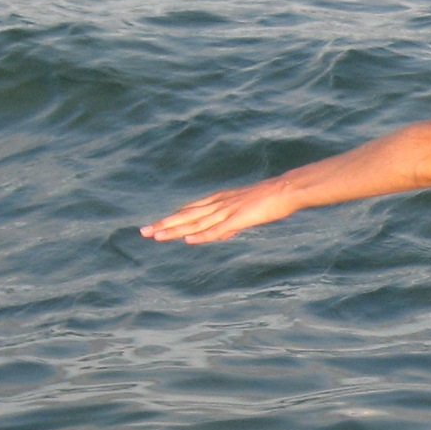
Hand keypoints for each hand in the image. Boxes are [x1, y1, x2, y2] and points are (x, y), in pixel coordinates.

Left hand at [139, 177, 299, 244]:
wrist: (287, 189)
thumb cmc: (269, 200)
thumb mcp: (245, 213)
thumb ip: (230, 224)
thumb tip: (219, 235)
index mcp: (219, 201)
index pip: (190, 211)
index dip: (172, 218)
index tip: (155, 225)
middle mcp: (218, 204)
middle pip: (186, 216)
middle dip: (164, 224)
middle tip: (144, 231)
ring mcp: (227, 211)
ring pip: (196, 223)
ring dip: (175, 230)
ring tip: (156, 236)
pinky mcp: (238, 218)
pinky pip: (216, 229)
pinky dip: (201, 235)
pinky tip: (187, 239)